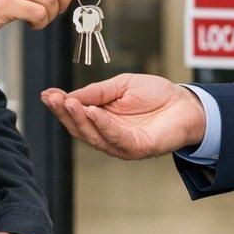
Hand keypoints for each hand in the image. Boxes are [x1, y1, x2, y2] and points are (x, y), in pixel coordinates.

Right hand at [40, 73, 207, 159]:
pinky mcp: (137, 148)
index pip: (76, 115)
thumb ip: (97, 92)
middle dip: (64, 113)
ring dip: (79, 120)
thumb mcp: (121, 85)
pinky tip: (92, 112)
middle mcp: (108, 134)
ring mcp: (121, 144)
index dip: (61, 106)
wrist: (186, 103)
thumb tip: (69, 96)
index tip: (47, 94)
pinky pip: (116, 138)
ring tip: (69, 103)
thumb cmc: (156, 94)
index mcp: (102, 119)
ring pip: (94, 136)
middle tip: (54, 99)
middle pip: (80, 128)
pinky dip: (103, 125)